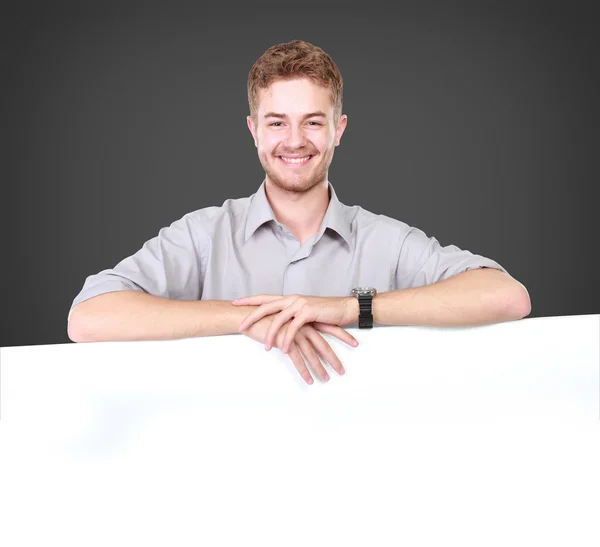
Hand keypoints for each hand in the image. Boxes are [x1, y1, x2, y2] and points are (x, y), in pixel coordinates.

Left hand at [233, 294, 356, 353]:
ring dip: (270, 334)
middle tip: (240, 327)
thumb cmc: (324, 312)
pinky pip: (293, 328)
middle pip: (266, 306)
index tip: (235, 303)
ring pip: (278, 319)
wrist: (343, 308)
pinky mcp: (308, 312)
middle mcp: (291, 299)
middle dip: (251, 317)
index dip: (250, 300)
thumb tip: (279, 324)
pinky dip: (287, 339)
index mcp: (289, 298)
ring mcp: (299, 304)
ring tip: (265, 347)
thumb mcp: (304, 312)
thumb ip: (291, 315)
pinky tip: (283, 349)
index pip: (265, 298)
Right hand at [240, 314, 358, 384]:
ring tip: (326, 380)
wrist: (249, 315)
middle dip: (334, 359)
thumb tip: (306, 334)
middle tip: (342, 371)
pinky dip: (304, 371)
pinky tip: (309, 380)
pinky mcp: (285, 342)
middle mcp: (303, 326)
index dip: (343, 335)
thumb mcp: (287, 319)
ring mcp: (295, 334)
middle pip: (323, 345)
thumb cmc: (266, 318)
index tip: (355, 343)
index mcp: (306, 319)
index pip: (330, 328)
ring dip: (320, 369)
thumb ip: (297, 326)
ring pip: (312, 354)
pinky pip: (297, 359)